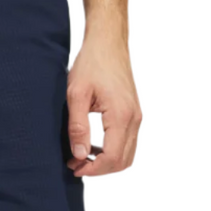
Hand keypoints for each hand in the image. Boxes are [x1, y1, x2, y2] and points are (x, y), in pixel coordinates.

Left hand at [65, 34, 142, 176]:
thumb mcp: (76, 93)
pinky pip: (127, 140)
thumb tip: (80, 155)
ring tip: (82, 156)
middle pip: (123, 161)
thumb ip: (78, 126)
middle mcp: (134, 118)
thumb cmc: (91, 63)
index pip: (112, 157)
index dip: (93, 169)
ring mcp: (136, 115)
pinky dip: (112, 149)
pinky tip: (93, 144)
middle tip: (75, 165)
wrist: (108, 41)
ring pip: (127, 153)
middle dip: (99, 169)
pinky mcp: (133, 111)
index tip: (73, 167)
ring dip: (106, 161)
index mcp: (121, 115)